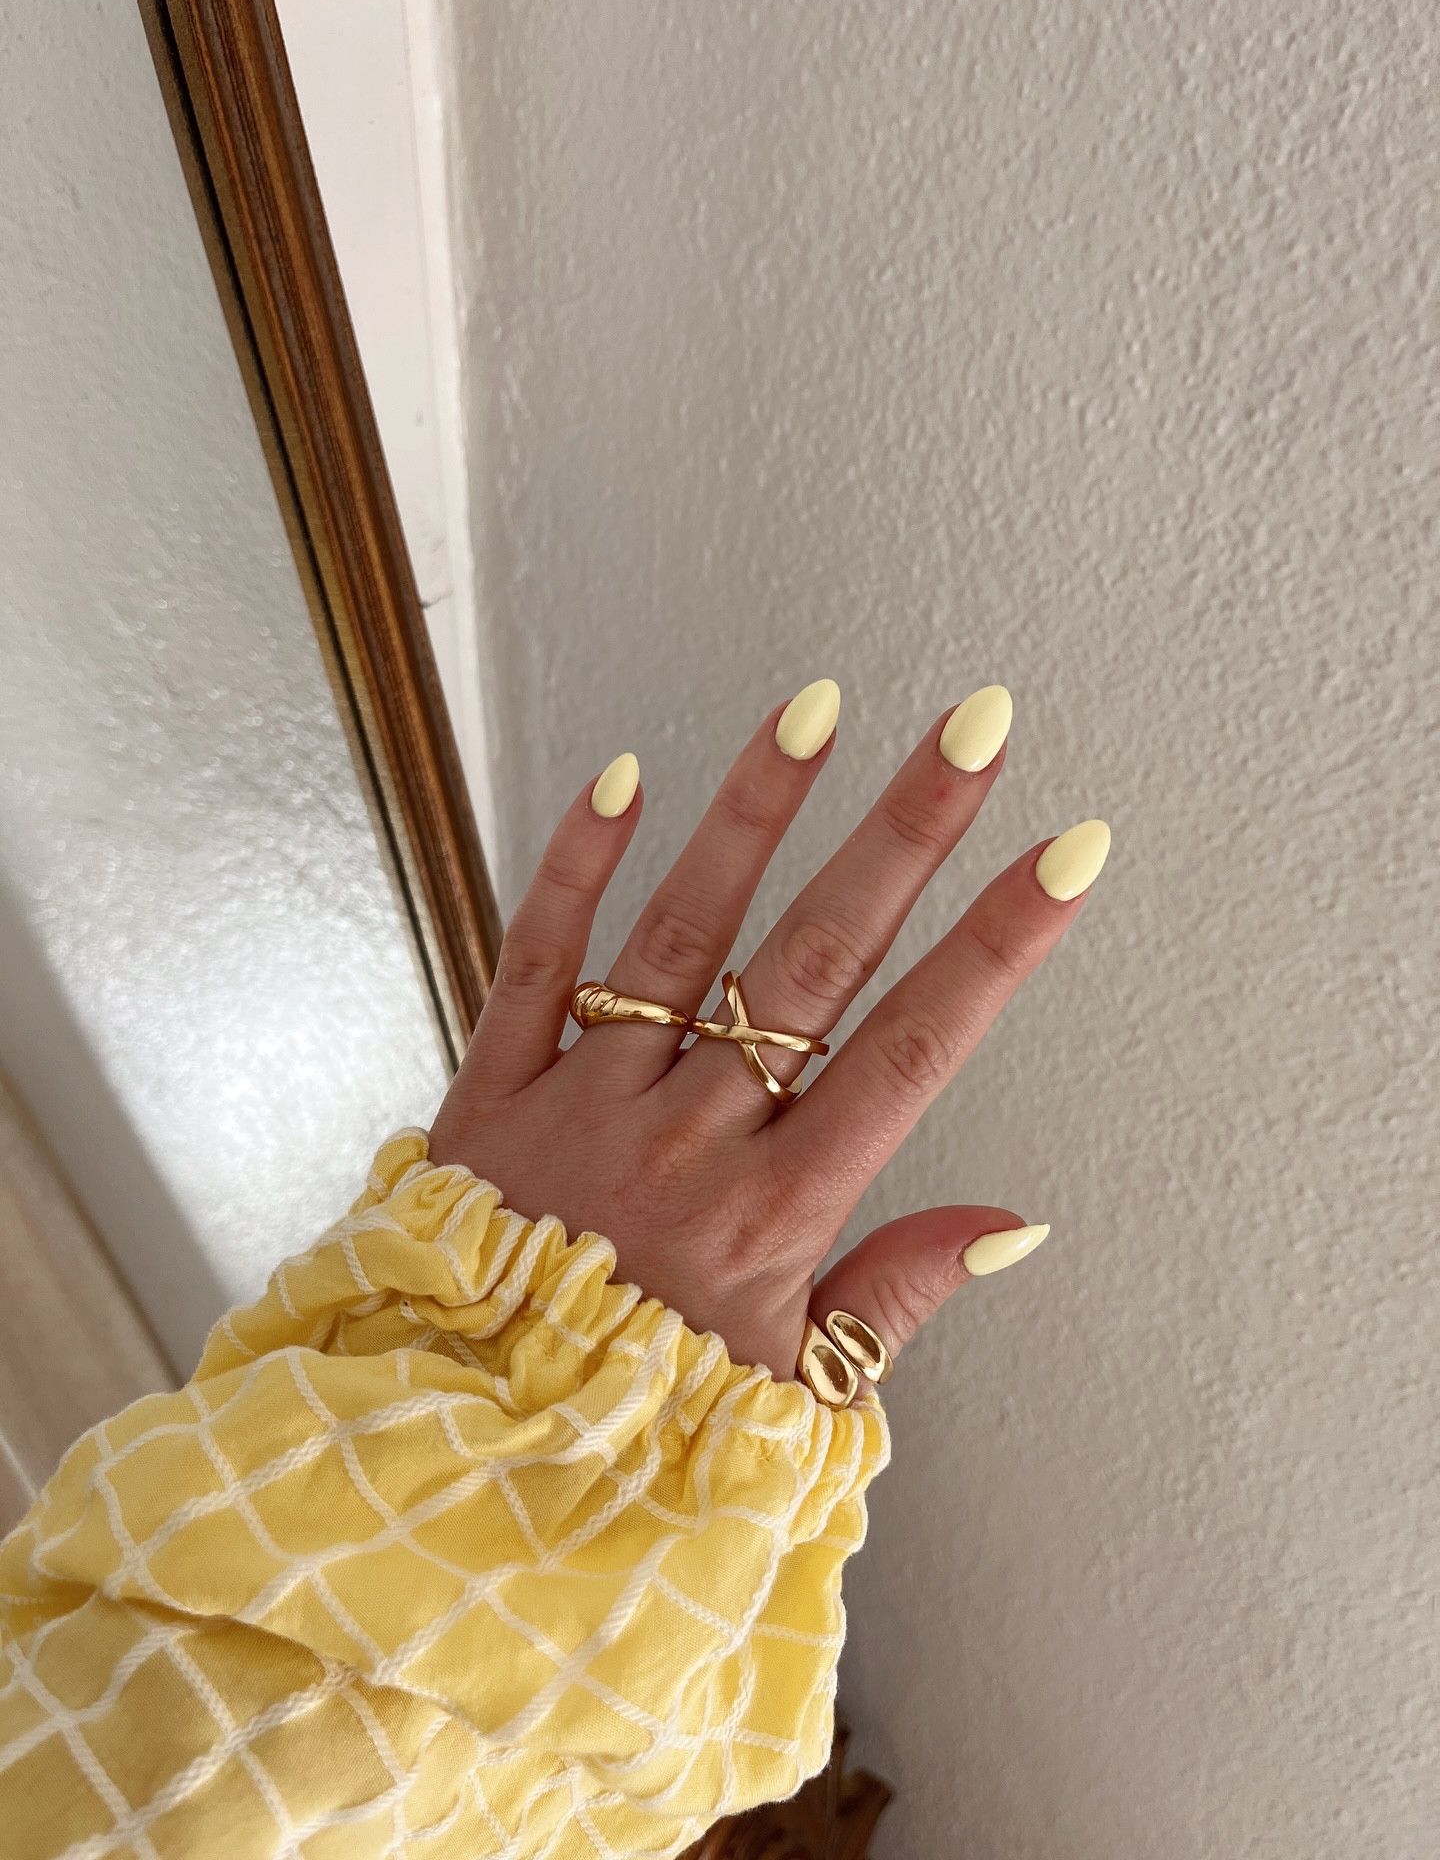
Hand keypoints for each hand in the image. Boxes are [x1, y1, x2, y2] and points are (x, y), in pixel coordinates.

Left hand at [428, 681, 1108, 1381]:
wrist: (457, 1452)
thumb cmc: (636, 1420)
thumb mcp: (791, 1391)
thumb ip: (899, 1294)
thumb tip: (1013, 1225)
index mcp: (774, 1210)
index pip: (914, 1048)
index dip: (998, 946)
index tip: (1065, 855)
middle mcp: (689, 1136)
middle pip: (816, 960)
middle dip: (906, 837)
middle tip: (974, 731)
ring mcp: (586, 1102)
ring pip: (682, 931)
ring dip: (753, 814)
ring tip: (818, 709)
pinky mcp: (495, 1088)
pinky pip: (536, 961)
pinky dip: (572, 869)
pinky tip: (621, 778)